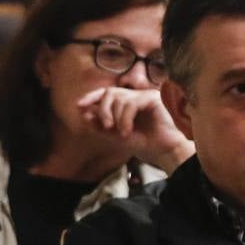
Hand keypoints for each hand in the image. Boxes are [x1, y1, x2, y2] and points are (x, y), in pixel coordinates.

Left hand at [76, 87, 193, 171]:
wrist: (165, 152)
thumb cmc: (146, 145)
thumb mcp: (117, 136)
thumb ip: (101, 126)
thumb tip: (84, 112)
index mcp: (129, 103)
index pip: (107, 93)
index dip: (92, 97)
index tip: (79, 106)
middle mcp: (137, 96)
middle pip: (110, 92)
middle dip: (103, 109)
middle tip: (105, 127)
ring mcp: (146, 96)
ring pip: (120, 98)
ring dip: (116, 118)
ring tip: (121, 134)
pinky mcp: (154, 99)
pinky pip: (131, 104)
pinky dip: (125, 119)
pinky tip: (127, 131)